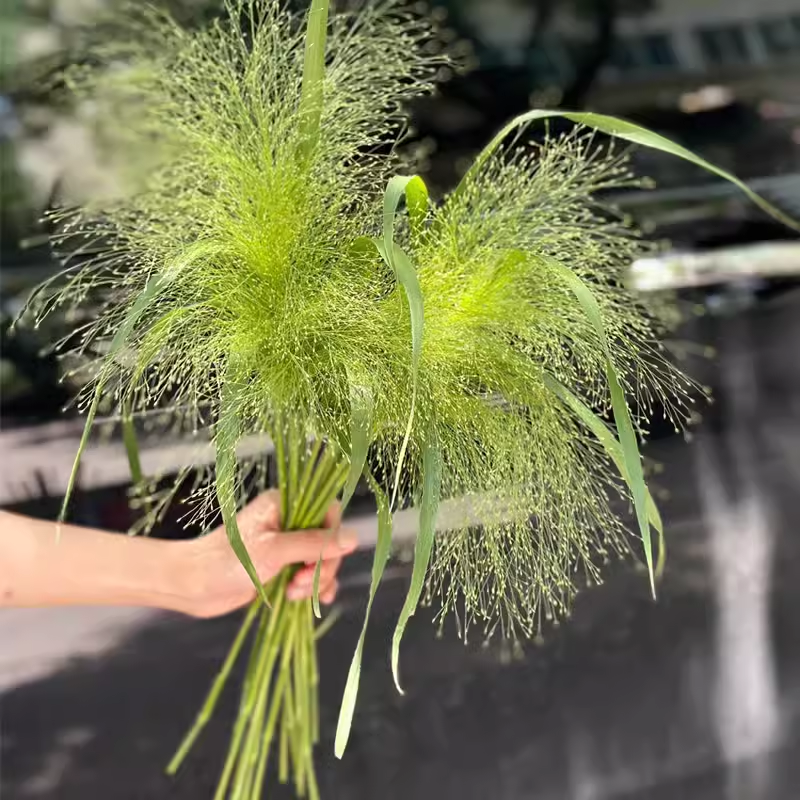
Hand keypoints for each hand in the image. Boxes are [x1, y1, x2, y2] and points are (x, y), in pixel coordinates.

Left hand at [179, 491, 358, 617]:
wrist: (192, 586)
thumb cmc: (227, 561)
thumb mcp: (274, 551)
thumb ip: (314, 544)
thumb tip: (353, 538)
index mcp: (284, 505)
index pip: (328, 512)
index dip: (331, 537)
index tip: (319, 559)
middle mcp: (287, 521)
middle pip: (327, 540)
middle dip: (321, 565)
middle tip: (301, 583)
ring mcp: (284, 546)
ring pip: (320, 561)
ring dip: (315, 580)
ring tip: (294, 594)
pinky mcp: (280, 568)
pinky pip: (309, 576)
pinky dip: (312, 588)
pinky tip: (311, 602)